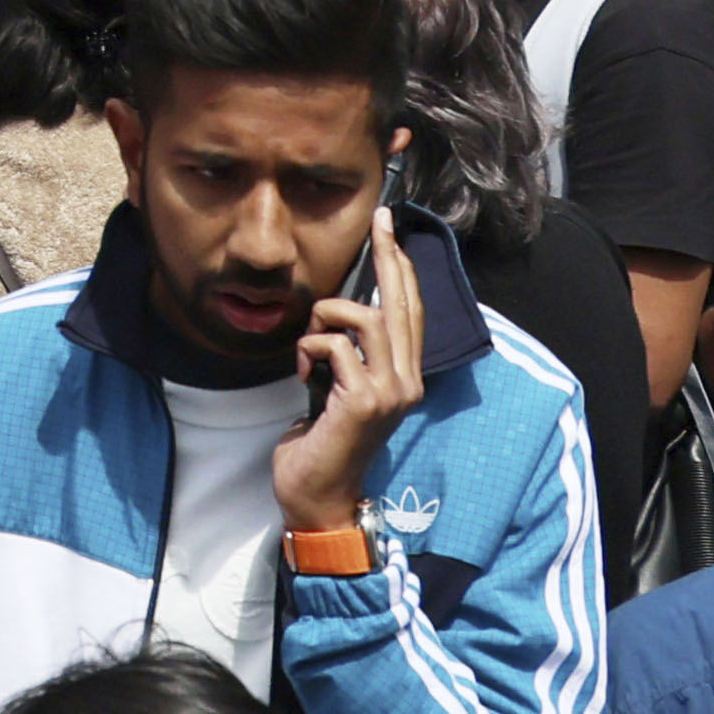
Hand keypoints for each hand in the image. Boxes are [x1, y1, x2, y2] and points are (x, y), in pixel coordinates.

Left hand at [271, 220, 424, 533]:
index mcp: (405, 377)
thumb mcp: (341, 387)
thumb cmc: (322, 439)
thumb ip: (351, 354)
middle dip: (388, 256)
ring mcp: (391, 390)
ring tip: (308, 348)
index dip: (404, 270)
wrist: (317, 492)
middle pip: (400, 303)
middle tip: (380, 220)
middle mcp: (407, 381)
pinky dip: (307, 351)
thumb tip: (343, 310)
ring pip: (365, 317)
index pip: (410, 312)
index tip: (392, 231)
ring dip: (325, 320)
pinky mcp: (365, 399)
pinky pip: (332, 345)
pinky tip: (302, 379)